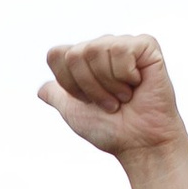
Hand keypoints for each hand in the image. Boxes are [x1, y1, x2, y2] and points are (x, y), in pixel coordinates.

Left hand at [38, 35, 187, 160]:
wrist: (142, 143)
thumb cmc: (113, 131)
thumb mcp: (75, 114)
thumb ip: (56, 97)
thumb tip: (41, 90)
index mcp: (85, 60)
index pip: (57, 55)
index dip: (68, 83)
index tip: (88, 101)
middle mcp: (103, 48)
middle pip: (75, 54)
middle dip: (89, 87)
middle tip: (110, 102)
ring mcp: (124, 45)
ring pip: (96, 50)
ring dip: (109, 85)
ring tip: (125, 97)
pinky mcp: (146, 45)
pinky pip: (120, 50)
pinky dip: (126, 75)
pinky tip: (138, 85)